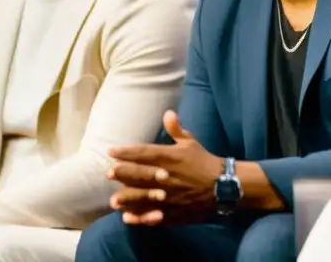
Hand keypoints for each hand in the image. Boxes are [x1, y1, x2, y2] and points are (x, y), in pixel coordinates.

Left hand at [107, 110, 222, 225]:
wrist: (222, 186)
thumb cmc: (204, 161)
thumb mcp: (191, 142)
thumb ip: (176, 130)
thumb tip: (168, 113)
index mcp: (171, 158)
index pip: (144, 153)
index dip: (126, 152)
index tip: (111, 151)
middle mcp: (167, 177)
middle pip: (141, 175)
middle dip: (123, 174)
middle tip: (108, 173)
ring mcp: (169, 196)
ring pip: (144, 197)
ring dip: (127, 198)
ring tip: (113, 200)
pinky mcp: (173, 211)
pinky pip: (153, 215)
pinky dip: (140, 217)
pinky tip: (127, 217)